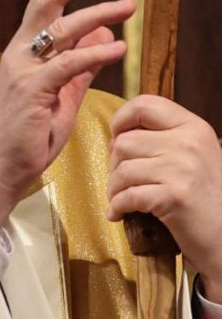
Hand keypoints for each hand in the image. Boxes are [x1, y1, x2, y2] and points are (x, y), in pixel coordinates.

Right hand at [0, 0, 135, 232]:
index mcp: (24, 50)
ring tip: (128, 4)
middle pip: (46, 1)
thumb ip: (80, 66)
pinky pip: (68, 65)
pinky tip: (118, 46)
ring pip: (61, 28)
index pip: (43, 2)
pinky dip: (95, 53)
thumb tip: (102, 34)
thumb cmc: (27, 135)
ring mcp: (24, 69)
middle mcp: (20, 52)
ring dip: (98, 12)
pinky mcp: (32, 90)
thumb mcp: (61, 96)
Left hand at [107, 95, 221, 301]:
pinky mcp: (175, 197)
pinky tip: (117, 213)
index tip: (115, 137)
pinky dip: (117, 206)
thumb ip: (164, 138)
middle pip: (125, 140)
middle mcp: (190, 142)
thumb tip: (117, 135)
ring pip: (123, 169)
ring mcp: (183, 169)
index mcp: (193, 126)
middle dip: (114, 163)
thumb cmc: (205, 196)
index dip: (121, 119)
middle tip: (120, 179)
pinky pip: (129, 195)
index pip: (145, 105)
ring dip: (114, 187)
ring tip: (118, 198)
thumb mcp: (194, 154)